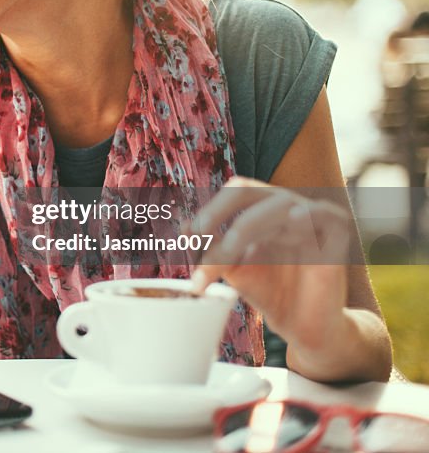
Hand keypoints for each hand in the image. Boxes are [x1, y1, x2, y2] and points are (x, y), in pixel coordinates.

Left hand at [190, 176, 352, 352]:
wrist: (306, 329)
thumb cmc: (272, 294)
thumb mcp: (235, 269)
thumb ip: (213, 248)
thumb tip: (183, 227)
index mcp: (263, 209)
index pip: (235, 192)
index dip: (210, 209)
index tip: (188, 237)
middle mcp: (287, 207)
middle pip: (249, 191)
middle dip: (217, 213)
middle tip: (197, 239)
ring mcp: (313, 220)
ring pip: (279, 205)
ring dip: (244, 228)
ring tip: (225, 256)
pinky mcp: (337, 240)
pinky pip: (327, 216)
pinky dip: (309, 215)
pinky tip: (293, 220)